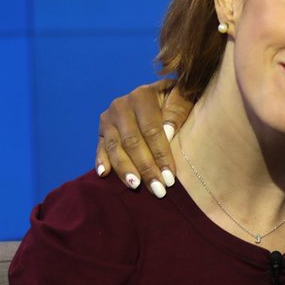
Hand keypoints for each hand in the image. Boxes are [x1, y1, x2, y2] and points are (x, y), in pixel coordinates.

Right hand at [95, 82, 193, 196]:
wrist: (160, 94)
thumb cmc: (177, 99)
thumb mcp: (183, 97)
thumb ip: (177, 110)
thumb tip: (167, 132)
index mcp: (143, 96)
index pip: (152, 130)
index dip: (161, 155)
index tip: (170, 178)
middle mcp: (122, 105)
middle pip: (132, 142)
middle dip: (146, 168)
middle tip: (157, 189)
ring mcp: (109, 118)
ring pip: (115, 147)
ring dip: (125, 169)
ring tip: (135, 186)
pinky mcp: (102, 130)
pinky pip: (100, 148)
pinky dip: (101, 161)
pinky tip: (104, 174)